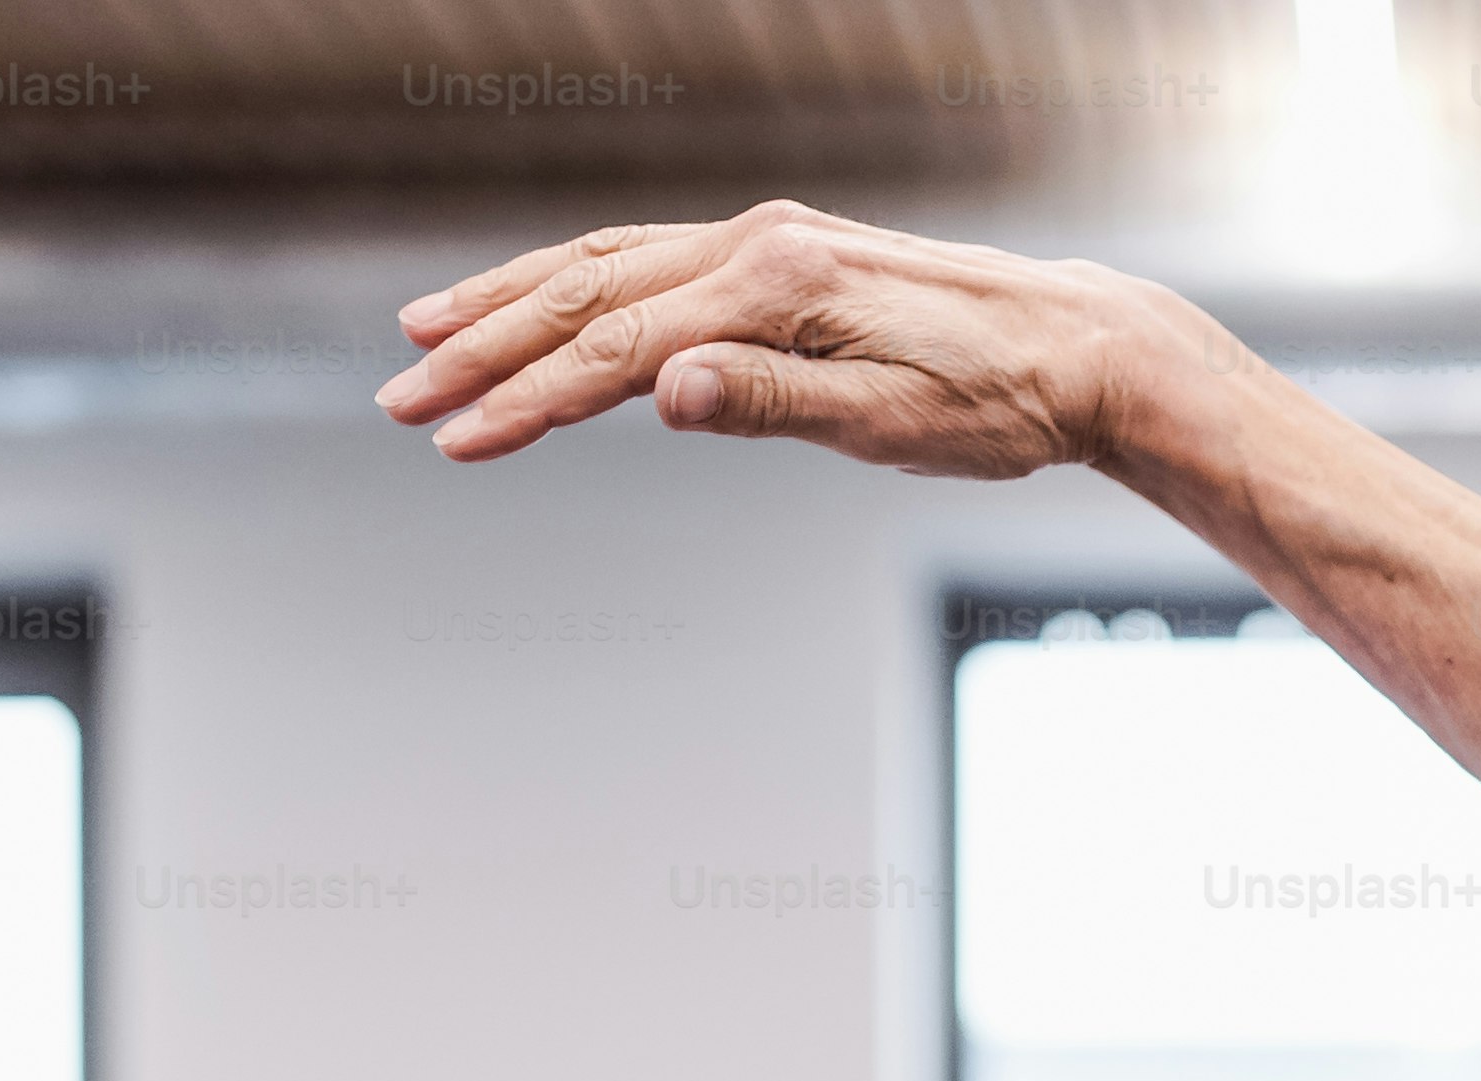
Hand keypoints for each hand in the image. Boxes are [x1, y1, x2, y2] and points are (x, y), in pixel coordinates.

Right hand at [378, 204, 1177, 478]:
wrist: (1079, 345)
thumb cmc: (998, 404)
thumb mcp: (890, 424)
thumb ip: (769, 403)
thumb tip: (662, 390)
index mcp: (776, 291)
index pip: (618, 351)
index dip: (527, 400)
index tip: (456, 439)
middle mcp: (759, 246)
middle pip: (588, 294)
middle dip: (487, 347)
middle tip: (401, 396)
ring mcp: (767, 241)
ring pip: (607, 263)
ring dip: (512, 301)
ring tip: (427, 335)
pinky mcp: (781, 254)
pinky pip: (650, 260)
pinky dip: (578, 282)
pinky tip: (542, 306)